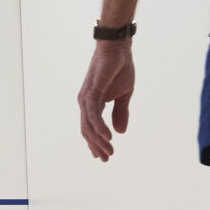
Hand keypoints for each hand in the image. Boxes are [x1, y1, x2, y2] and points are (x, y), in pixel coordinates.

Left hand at [77, 39, 136, 160]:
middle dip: (96, 146)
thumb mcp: (123, 95)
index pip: (90, 128)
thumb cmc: (120, 69)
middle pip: (87, 130)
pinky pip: (92, 114)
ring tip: (110, 152)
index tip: (103, 157)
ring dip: (99, 140)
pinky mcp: (91, 92)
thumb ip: (120, 113)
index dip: (96, 143)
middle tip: (106, 159)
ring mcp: (86, 98)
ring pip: (88, 125)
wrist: (119, 50)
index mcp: (92, 104)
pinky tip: (107, 137)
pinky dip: (99, 127)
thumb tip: (120, 132)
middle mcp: (85, 103)